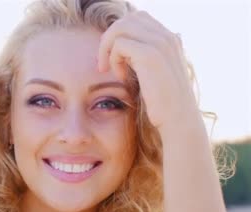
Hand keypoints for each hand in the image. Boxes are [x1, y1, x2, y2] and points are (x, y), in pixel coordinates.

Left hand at [96, 10, 198, 132]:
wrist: (177, 120)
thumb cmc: (163, 103)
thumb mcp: (154, 75)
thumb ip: (145, 57)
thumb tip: (128, 49)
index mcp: (170, 39)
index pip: (138, 19)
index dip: (119, 34)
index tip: (113, 57)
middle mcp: (167, 36)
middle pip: (127, 20)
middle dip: (109, 39)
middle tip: (105, 63)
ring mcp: (160, 44)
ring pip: (120, 28)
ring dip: (107, 48)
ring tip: (110, 69)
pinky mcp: (150, 56)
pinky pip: (119, 44)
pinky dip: (112, 59)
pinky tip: (120, 76)